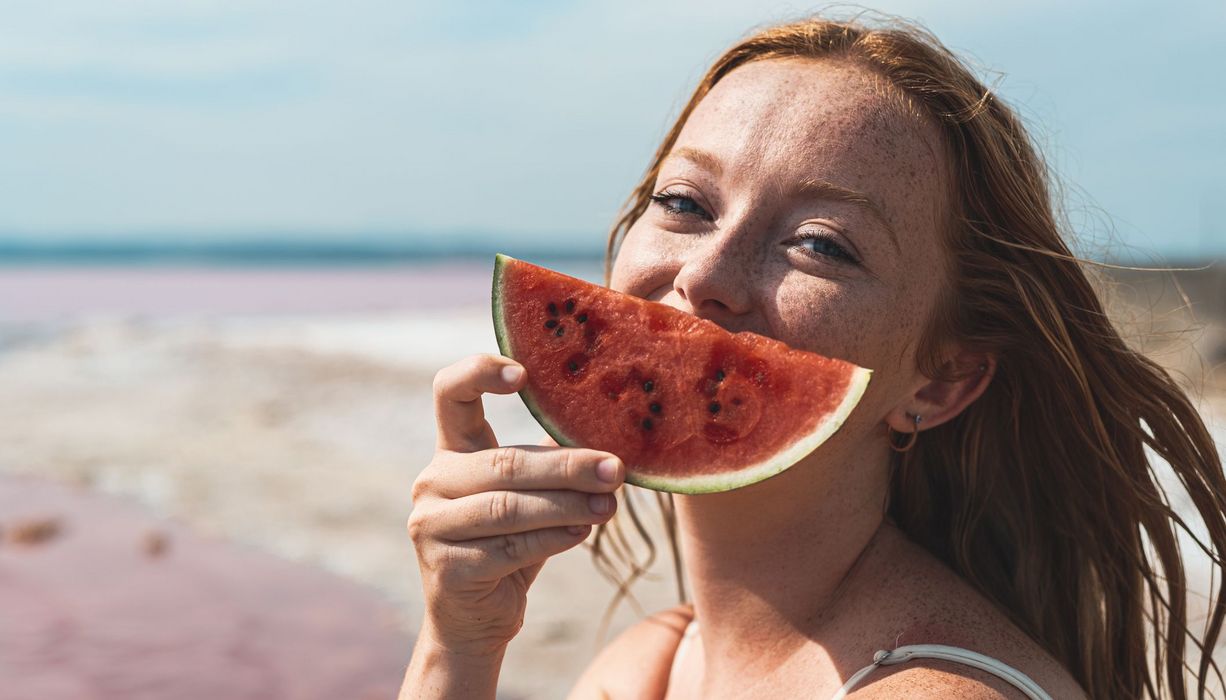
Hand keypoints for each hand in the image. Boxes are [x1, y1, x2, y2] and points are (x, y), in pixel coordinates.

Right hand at [408, 354, 623, 656]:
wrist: (474, 619)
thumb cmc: (510, 544)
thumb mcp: (528, 494)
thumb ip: (550, 459)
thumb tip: (610, 423)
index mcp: (452, 451)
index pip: (450, 394)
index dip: (480, 372)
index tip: (525, 373)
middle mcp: (433, 482)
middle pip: (504, 462)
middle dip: (568, 466)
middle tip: (616, 468)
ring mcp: (432, 525)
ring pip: (510, 507)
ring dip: (568, 505)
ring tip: (610, 504)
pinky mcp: (447, 567)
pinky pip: (511, 546)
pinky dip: (554, 538)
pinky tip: (583, 532)